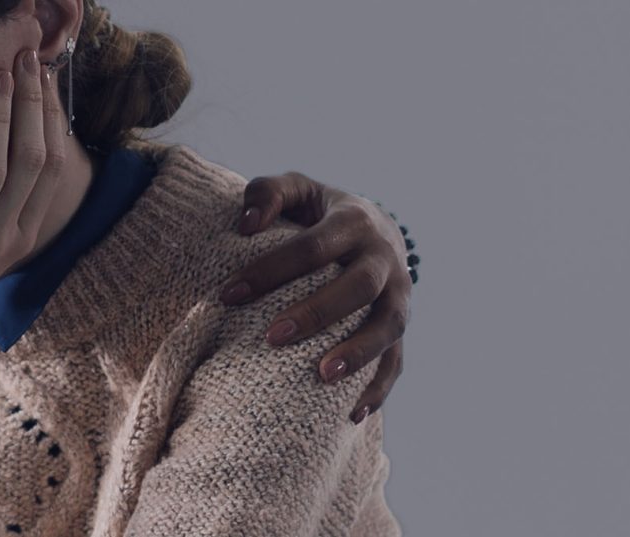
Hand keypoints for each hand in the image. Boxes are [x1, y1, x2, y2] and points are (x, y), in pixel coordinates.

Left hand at [226, 172, 413, 422]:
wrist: (377, 228)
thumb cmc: (320, 213)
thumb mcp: (297, 190)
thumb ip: (267, 193)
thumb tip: (245, 225)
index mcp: (355, 221)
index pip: (313, 247)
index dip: (271, 269)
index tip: (228, 295)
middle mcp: (384, 258)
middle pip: (359, 286)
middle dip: (317, 312)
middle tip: (271, 337)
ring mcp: (399, 294)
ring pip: (389, 326)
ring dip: (359, 352)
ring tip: (321, 377)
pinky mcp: (401, 325)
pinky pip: (397, 361)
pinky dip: (379, 388)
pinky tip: (351, 414)